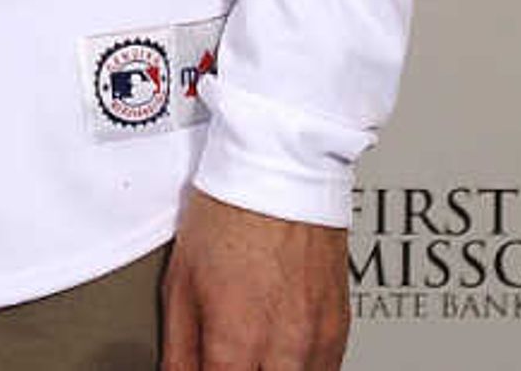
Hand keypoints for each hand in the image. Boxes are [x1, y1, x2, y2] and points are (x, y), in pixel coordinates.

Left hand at [160, 189, 345, 370]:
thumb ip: (179, 348)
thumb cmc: (230, 214)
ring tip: (252, 357)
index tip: (205, 368)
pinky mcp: (340, 326)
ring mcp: (317, 339)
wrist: (280, 169)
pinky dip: (302, 370)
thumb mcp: (181, 283)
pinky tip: (282, 357)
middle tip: (227, 361)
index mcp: (237, 341)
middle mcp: (284, 347)